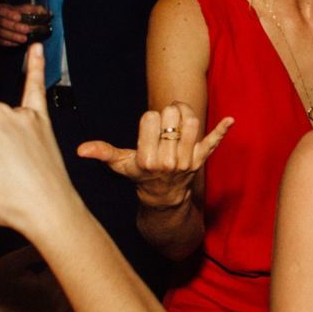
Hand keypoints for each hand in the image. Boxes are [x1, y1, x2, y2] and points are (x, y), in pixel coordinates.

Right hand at [0, 2, 47, 49]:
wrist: (7, 26)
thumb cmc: (18, 16)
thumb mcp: (26, 10)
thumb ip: (35, 10)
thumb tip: (48, 13)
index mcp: (0, 8)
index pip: (3, 10)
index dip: (10, 13)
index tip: (20, 17)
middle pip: (2, 22)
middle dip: (15, 26)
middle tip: (27, 29)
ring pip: (1, 33)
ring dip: (14, 36)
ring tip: (25, 38)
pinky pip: (1, 42)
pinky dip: (11, 43)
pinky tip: (19, 43)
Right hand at [78, 102, 234, 210]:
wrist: (163, 198)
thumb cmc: (140, 175)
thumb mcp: (121, 165)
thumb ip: (103, 153)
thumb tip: (81, 150)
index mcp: (147, 158)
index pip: (151, 118)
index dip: (150, 118)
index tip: (149, 127)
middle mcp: (169, 160)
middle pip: (173, 115)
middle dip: (168, 113)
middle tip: (165, 122)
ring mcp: (188, 160)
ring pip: (193, 122)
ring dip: (186, 115)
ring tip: (179, 120)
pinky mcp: (202, 159)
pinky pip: (213, 142)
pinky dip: (222, 130)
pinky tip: (231, 120)